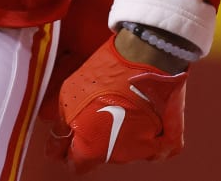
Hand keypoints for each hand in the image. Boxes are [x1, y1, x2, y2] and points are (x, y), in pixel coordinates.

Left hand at [51, 34, 186, 172]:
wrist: (146, 56)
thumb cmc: (105, 73)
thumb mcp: (69, 96)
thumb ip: (61, 128)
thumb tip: (54, 149)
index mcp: (92, 149)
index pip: (77, 164)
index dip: (70, 152)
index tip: (70, 140)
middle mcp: (118, 156)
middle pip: (102, 154)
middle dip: (98, 137)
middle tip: (99, 109)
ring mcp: (144, 150)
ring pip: (126, 148)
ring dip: (122, 132)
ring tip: (122, 103)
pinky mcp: (166, 142)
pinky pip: (155, 149)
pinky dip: (149, 137)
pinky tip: (144, 117)